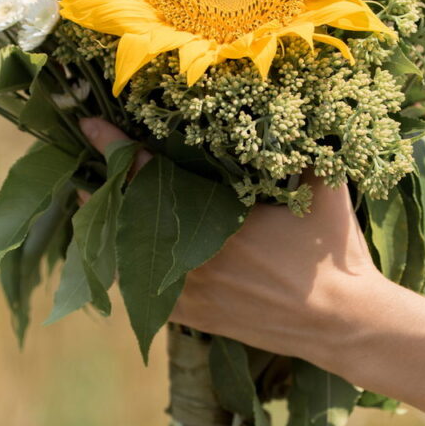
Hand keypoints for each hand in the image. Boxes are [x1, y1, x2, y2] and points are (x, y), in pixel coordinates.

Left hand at [78, 118, 389, 361]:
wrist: (343, 322)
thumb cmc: (335, 252)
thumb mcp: (325, 189)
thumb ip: (299, 147)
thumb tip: (287, 103)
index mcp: (221, 219)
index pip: (151, 174)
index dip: (117, 146)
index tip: (89, 125)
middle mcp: (196, 258)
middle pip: (129, 214)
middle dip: (104, 184)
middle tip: (82, 159)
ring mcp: (192, 292)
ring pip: (128, 257)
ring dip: (107, 227)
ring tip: (89, 200)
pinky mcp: (196, 317)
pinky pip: (144, 293)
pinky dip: (125, 269)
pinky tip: (115, 251)